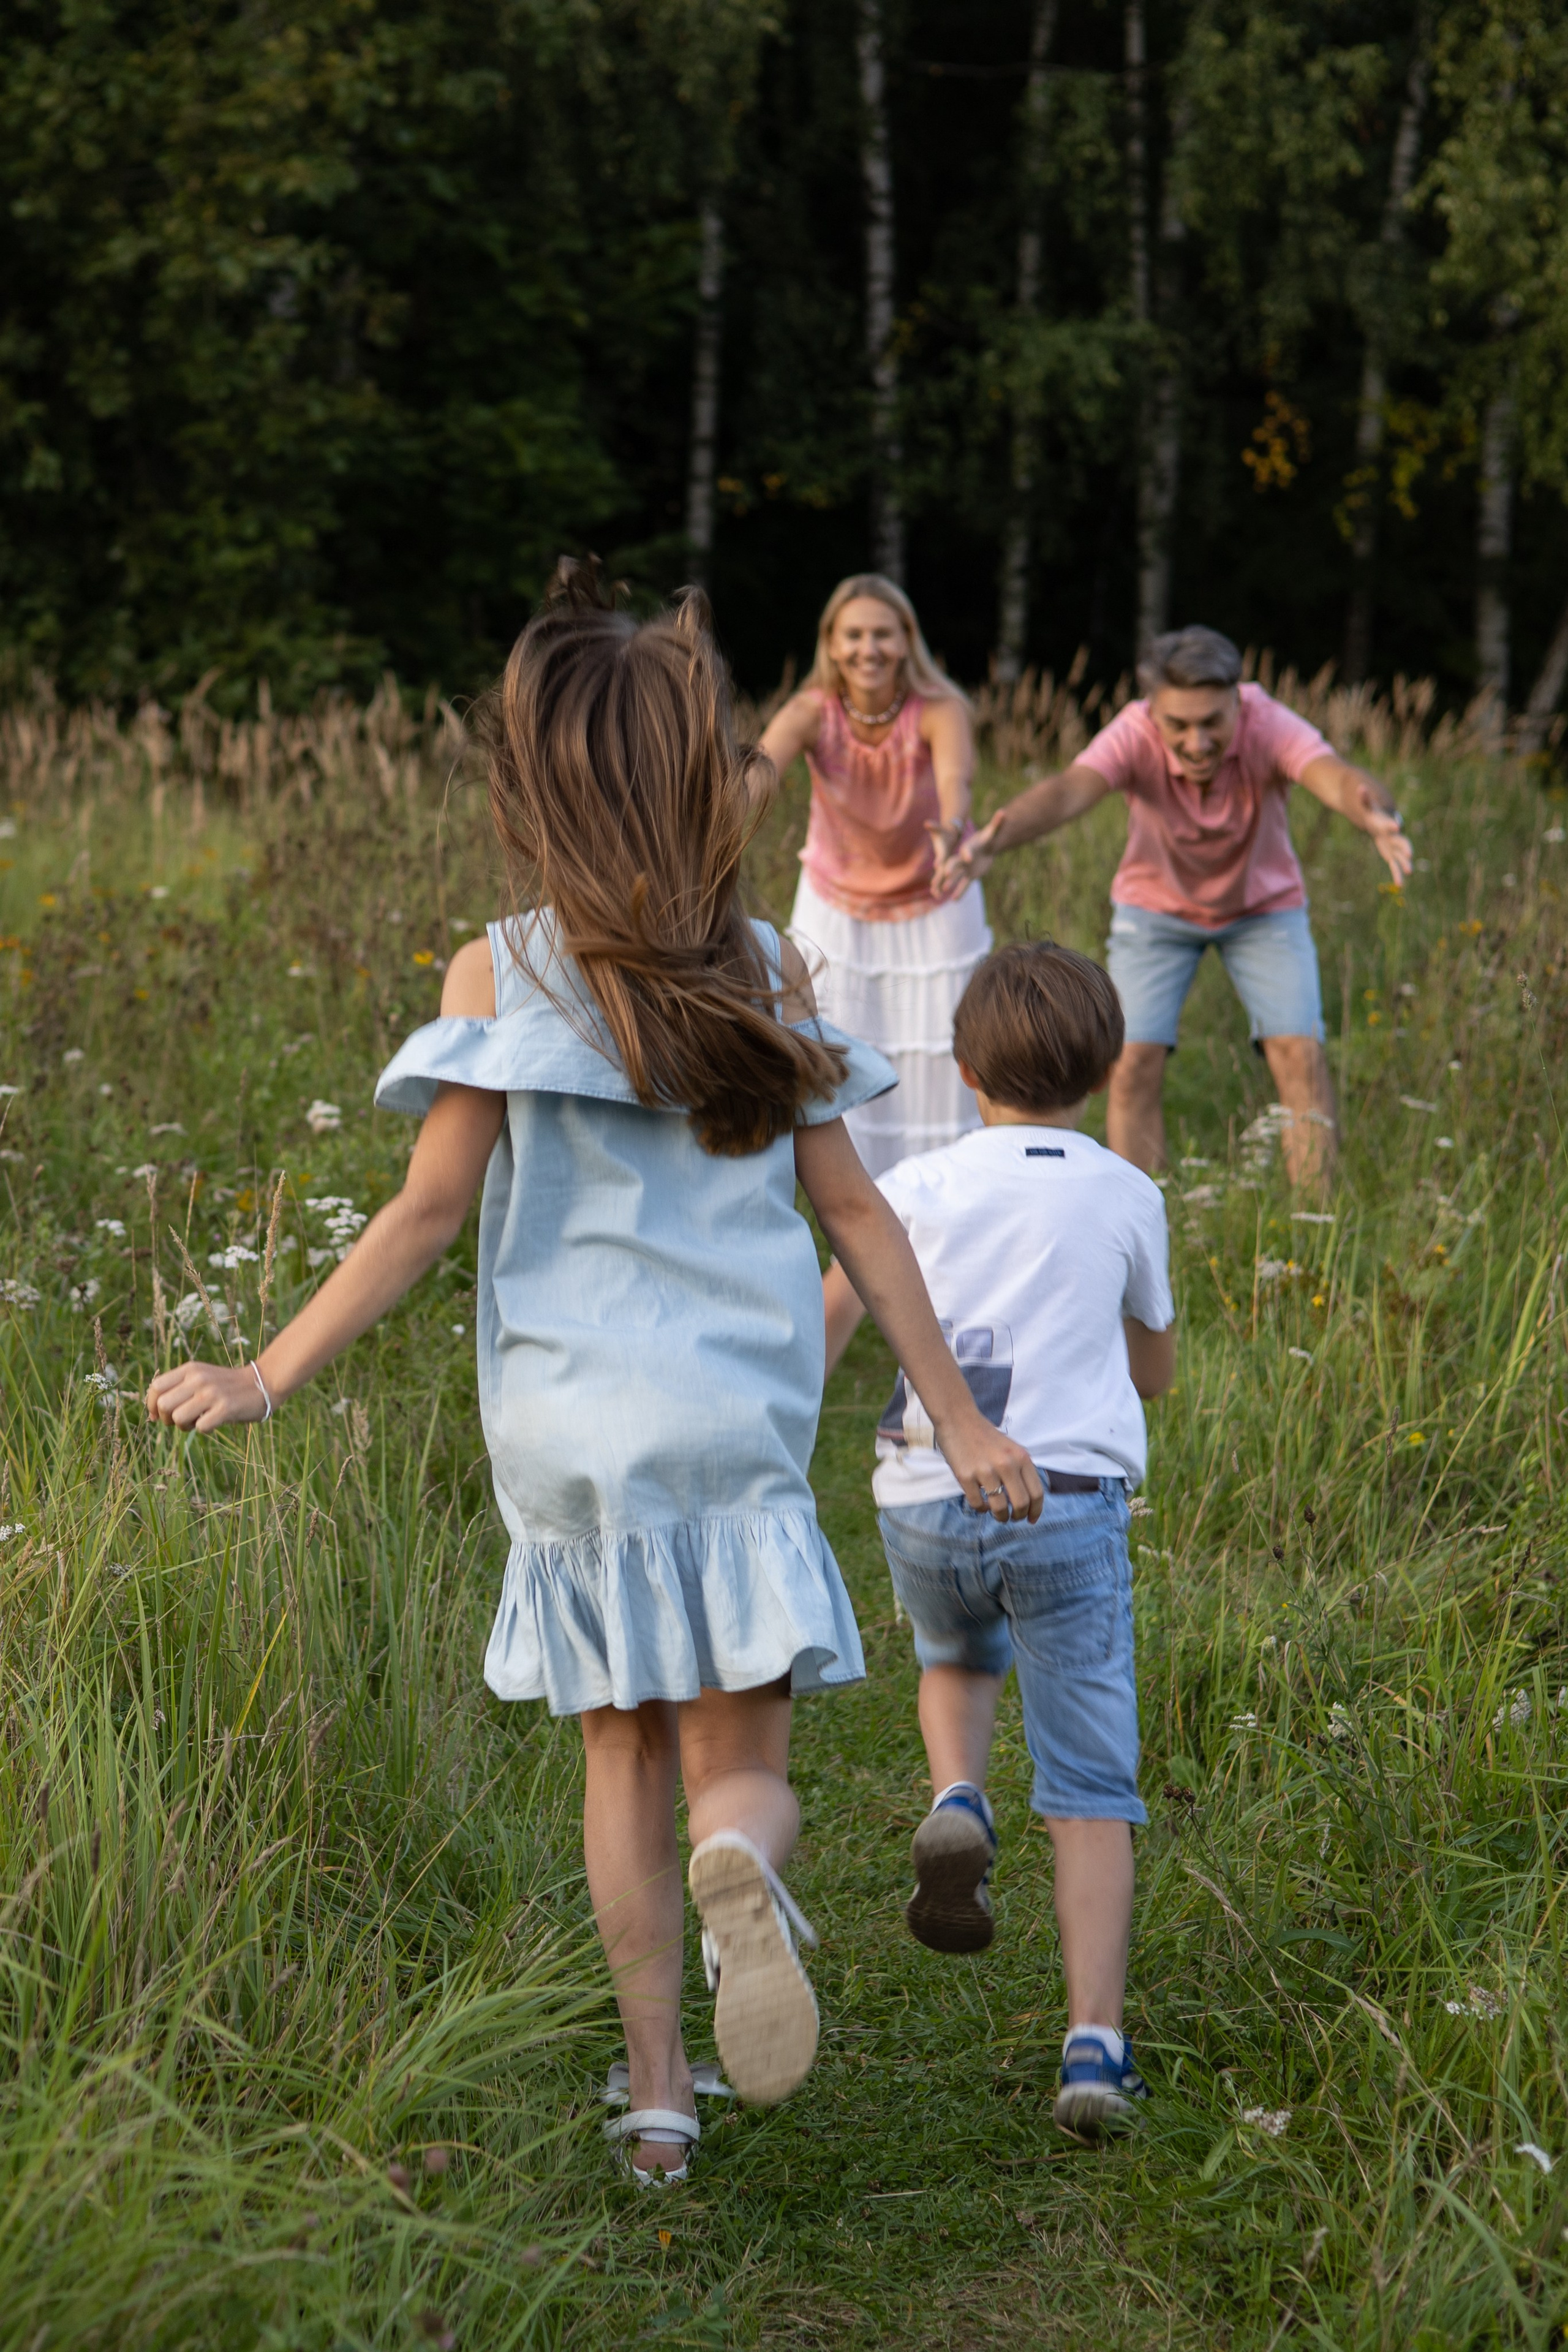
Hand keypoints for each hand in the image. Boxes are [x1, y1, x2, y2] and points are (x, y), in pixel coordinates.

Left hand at [146, 1359, 270, 1432]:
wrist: (262, 1383)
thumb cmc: (226, 1386)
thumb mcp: (200, 1377)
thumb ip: (178, 1388)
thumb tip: (153, 1414)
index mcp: (190, 1369)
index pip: (155, 1387)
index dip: (151, 1405)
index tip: (158, 1416)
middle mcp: (198, 1379)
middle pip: (163, 1405)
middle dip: (167, 1419)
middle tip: (181, 1420)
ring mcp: (212, 1393)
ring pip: (178, 1418)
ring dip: (185, 1426)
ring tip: (198, 1421)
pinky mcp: (225, 1408)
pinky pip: (200, 1428)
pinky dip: (204, 1429)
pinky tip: (215, 1421)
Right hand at [929, 809, 1003, 896]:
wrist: (984, 848)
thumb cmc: (987, 839)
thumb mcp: (992, 832)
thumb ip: (997, 823)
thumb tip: (1003, 812)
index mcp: (968, 848)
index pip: (967, 850)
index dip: (967, 853)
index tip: (969, 857)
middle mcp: (963, 858)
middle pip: (955, 863)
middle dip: (951, 869)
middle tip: (945, 874)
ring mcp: (965, 868)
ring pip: (957, 876)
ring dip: (951, 882)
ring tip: (943, 890)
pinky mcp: (970, 876)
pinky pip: (964, 885)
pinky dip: (960, 892)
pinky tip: (954, 900)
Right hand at [931, 1403, 1043, 1522]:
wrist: (958, 1419)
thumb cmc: (985, 1436)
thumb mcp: (1011, 1448)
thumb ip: (1021, 1469)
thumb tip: (1027, 1499)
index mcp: (1021, 1457)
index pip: (1036, 1493)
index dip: (1036, 1511)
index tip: (1031, 1519)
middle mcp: (1006, 1465)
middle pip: (1021, 1504)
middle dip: (1019, 1517)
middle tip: (1013, 1518)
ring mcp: (985, 1471)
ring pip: (1000, 1508)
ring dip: (1000, 1517)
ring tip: (998, 1515)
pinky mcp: (966, 1476)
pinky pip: (977, 1504)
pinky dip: (981, 1509)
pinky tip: (981, 1504)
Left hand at [1358, 785, 1412, 884]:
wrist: (1379, 814)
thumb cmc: (1371, 809)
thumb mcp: (1366, 804)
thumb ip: (1364, 798)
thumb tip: (1360, 788)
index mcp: (1384, 822)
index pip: (1387, 823)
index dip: (1391, 824)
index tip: (1397, 827)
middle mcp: (1390, 833)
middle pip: (1398, 840)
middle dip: (1403, 846)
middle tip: (1410, 853)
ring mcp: (1391, 843)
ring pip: (1398, 854)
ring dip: (1403, 863)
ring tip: (1410, 871)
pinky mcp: (1388, 851)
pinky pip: (1392, 863)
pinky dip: (1396, 872)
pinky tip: (1400, 884)